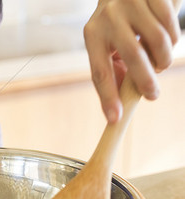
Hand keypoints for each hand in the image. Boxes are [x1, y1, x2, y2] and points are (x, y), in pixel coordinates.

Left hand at [84, 0, 180, 122]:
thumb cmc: (116, 22)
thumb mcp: (106, 43)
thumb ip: (114, 69)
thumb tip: (120, 101)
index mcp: (92, 35)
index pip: (99, 72)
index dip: (107, 98)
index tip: (116, 118)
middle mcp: (108, 18)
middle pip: (133, 57)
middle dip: (146, 81)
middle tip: (153, 95)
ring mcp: (131, 4)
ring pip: (158, 40)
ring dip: (164, 58)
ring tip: (160, 63)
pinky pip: (171, 24)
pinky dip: (174, 38)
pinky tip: (168, 39)